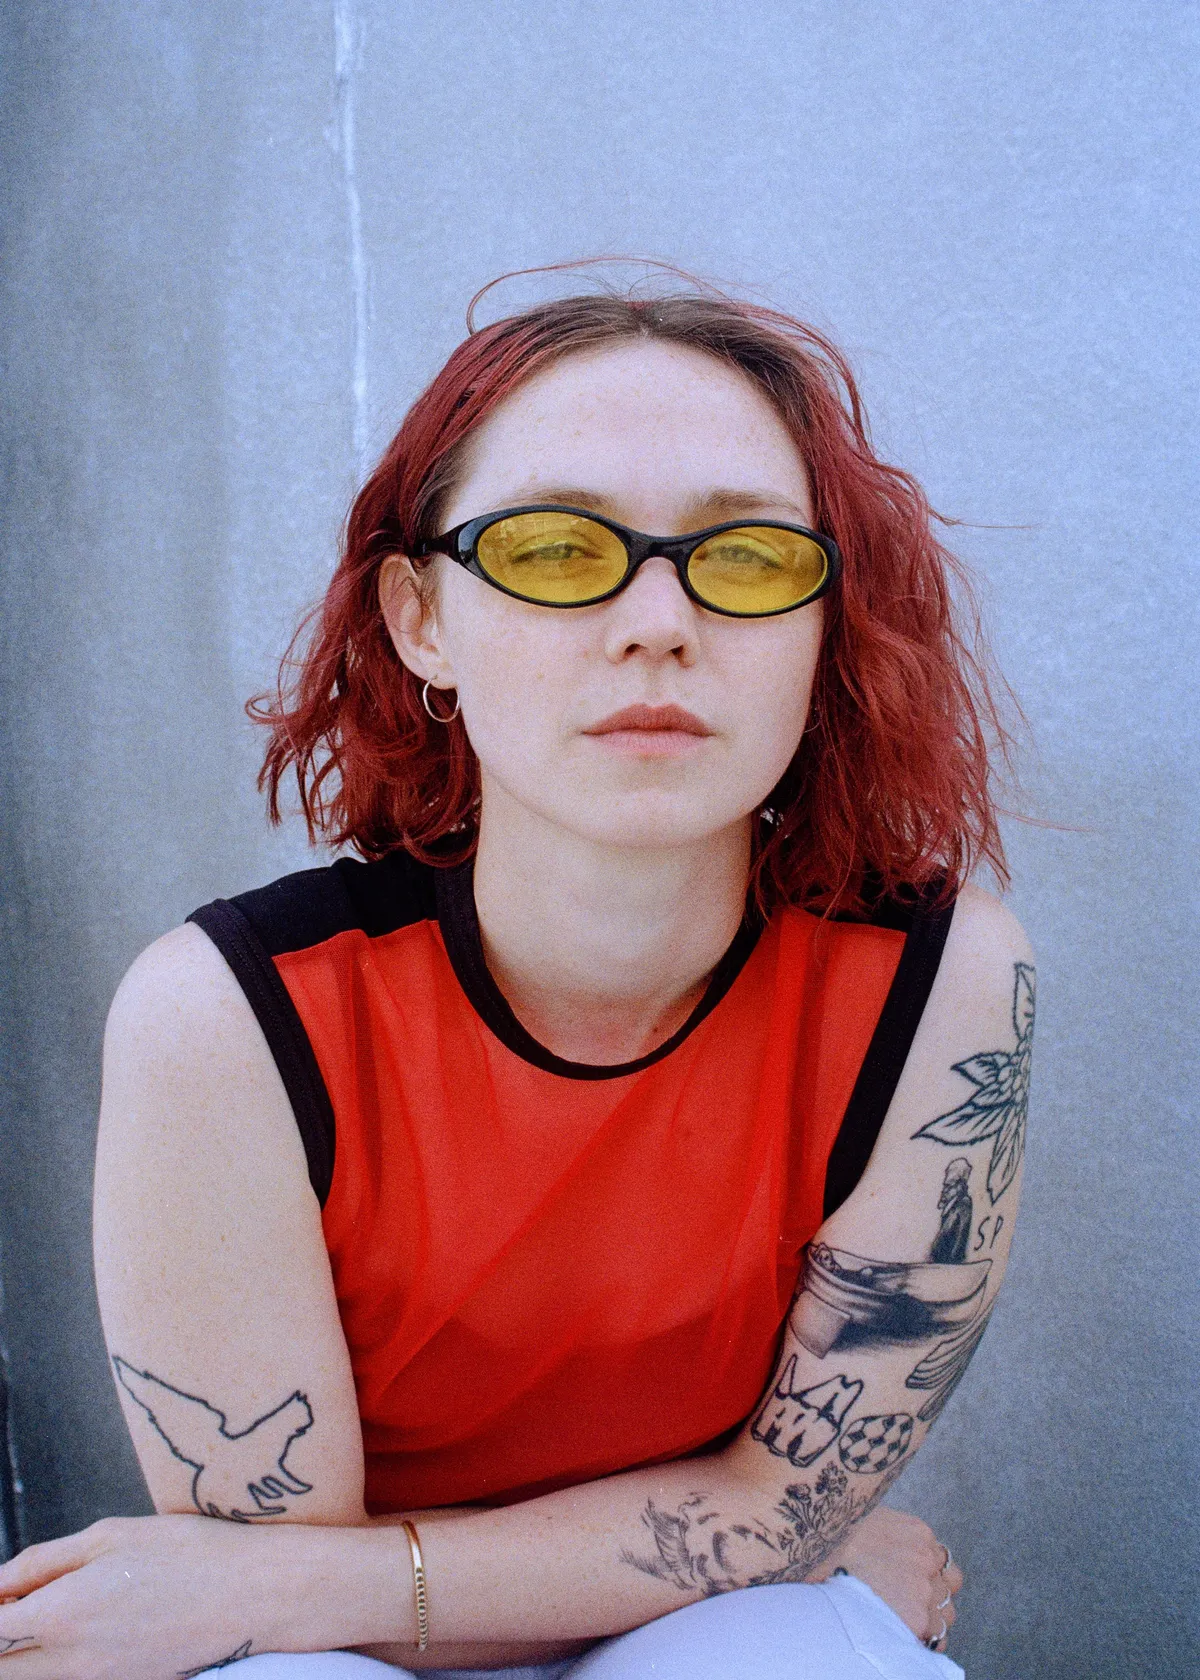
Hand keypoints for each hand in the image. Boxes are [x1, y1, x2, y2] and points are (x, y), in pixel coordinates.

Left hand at [0, 1513, 389, 1679]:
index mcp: (61, 1613)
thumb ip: (44, 1560)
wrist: (254, 1594)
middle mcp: (70, 1660)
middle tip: (18, 1604)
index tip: (3, 1592)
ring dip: (23, 1651)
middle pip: (3, 1665)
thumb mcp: (112, 1533)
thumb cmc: (188, 1551)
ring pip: (32, 1678)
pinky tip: (85, 1624)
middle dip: (1, 1637)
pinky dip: (56, 1661)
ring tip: (46, 1611)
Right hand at [807, 1505, 963, 1646]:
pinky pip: (933, 1638)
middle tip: (901, 1605)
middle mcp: (928, 1560)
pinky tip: (898, 1633)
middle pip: (945, 1589)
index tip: (911, 1586)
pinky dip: (920, 1639)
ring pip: (944, 1616)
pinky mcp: (918, 1619)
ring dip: (928, 1620)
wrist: (818, 1556)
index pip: (940, 1563)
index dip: (927, 1577)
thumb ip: (890, 1539)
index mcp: (919, 1534)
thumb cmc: (832, 1542)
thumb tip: (888, 1554)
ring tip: (897, 1621)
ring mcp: (925, 1589)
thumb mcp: (868, 1522)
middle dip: (929, 1599)